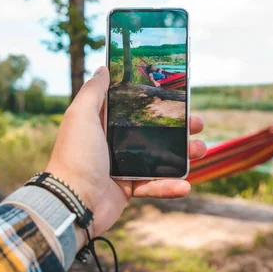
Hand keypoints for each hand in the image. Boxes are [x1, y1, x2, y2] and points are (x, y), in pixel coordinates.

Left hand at [46, 66, 205, 248]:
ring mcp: (120, 167)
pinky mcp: (126, 189)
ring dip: (182, 155)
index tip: (176, 96)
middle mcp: (111, 143)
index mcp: (101, 123)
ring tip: (200, 150)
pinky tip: (185, 185)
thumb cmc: (76, 156)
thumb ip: (93, 92)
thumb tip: (103, 68)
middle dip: (177, 128)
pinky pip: (152, 186)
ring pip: (157, 158)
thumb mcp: (80, 116)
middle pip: (151, 131)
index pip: (132, 107)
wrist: (72, 202)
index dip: (154, 100)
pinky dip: (169, 186)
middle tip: (198, 124)